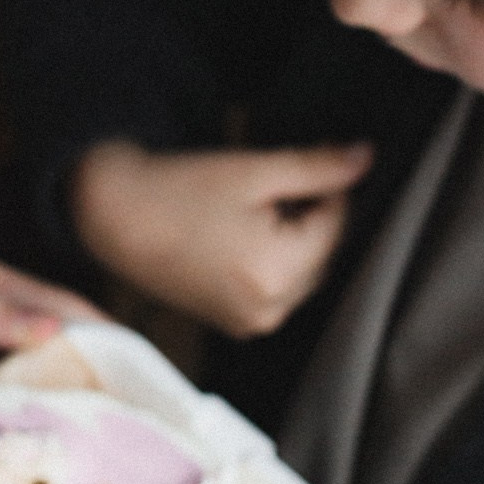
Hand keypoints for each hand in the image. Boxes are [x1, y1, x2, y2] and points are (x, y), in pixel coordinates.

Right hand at [72, 140, 375, 337]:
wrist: (115, 217)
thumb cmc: (180, 189)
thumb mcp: (253, 171)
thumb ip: (316, 168)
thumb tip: (368, 158)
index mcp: (276, 273)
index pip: (336, 226)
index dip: (329, 189)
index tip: (307, 162)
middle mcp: (268, 310)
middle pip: (323, 255)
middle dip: (311, 218)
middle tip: (275, 185)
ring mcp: (250, 323)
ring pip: (303, 274)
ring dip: (295, 241)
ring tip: (253, 210)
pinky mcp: (234, 324)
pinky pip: (277, 291)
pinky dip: (273, 263)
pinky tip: (241, 235)